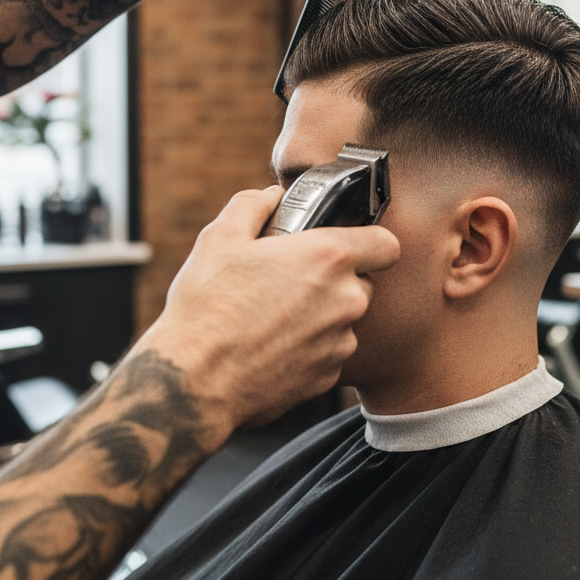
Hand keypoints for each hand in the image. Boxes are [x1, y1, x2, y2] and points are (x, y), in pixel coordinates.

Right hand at [133, 185, 399, 435]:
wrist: (193, 382)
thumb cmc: (207, 307)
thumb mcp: (220, 236)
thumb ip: (253, 204)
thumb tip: (270, 197)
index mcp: (329, 258)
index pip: (386, 244)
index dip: (369, 241)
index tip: (344, 244)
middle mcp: (346, 301)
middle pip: (363, 282)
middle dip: (335, 279)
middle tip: (291, 278)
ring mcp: (339, 343)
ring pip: (344, 320)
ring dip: (320, 315)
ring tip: (273, 315)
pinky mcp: (327, 378)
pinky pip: (328, 352)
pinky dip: (308, 347)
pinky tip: (270, 344)